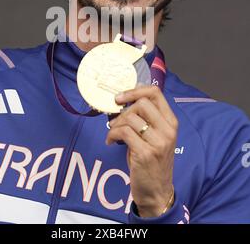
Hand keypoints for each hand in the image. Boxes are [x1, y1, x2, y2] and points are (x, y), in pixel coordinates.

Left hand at [105, 85, 177, 217]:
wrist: (157, 191)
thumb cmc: (153, 161)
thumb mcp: (156, 136)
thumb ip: (147, 118)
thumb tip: (127, 97)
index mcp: (171, 122)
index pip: (155, 93)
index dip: (135, 90)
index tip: (120, 97)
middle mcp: (168, 130)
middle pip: (142, 103)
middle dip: (124, 110)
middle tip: (116, 120)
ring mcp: (158, 142)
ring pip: (130, 118)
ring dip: (115, 124)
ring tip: (112, 132)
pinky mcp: (145, 153)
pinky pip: (123, 132)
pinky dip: (112, 134)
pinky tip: (110, 141)